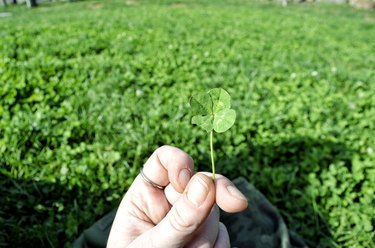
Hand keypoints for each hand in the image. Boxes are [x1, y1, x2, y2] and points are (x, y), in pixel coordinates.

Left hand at [107, 145, 247, 247]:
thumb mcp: (151, 244)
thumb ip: (178, 220)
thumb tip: (206, 184)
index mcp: (147, 196)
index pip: (163, 162)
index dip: (179, 162)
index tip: (185, 179)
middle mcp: (170, 203)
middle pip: (199, 183)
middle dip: (216, 193)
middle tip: (237, 203)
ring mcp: (191, 219)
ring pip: (214, 212)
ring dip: (206, 236)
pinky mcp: (206, 237)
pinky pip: (222, 235)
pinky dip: (216, 247)